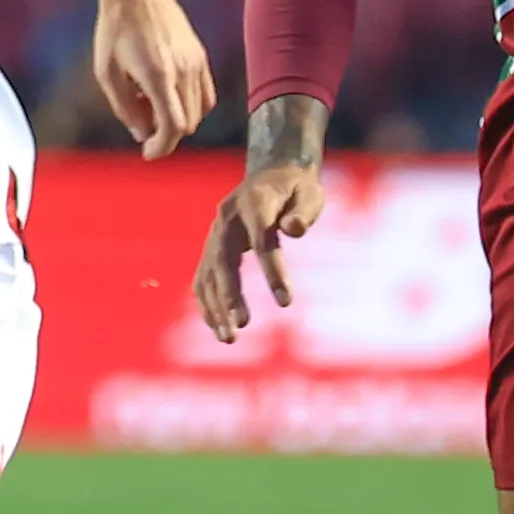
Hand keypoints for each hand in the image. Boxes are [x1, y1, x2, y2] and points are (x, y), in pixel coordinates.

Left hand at [93, 0, 214, 160]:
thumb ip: (124, 108)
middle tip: (142, 124)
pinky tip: (168, 94)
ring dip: (179, 119)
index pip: (173, 127)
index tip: (147, 152)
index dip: (161, 147)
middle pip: (188, 124)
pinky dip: (192, 105)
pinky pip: (206, 95)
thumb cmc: (116, 30)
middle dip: (166, 134)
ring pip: (200, 112)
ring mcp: (196, 62)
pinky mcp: (201, 56)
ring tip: (152, 104)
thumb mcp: (107, 73)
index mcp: (158, 75)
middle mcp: (183, 70)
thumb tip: (142, 134)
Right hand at [194, 97, 329, 342]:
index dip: (273, 270)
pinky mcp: (212, 246)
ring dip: (215, 306)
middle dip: (230, 294)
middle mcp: (227, 217)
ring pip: (207, 272)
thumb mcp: (310, 193)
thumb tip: (294, 230)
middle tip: (243, 325)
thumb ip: (304, 211)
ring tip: (229, 338)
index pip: (261, 240)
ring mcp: (215, 232)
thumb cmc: (298, 188)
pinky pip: (203, 277)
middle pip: (222, 259)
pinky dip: (208, 303)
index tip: (287, 301)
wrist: (273, 175)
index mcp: (254, 201)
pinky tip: (218, 327)